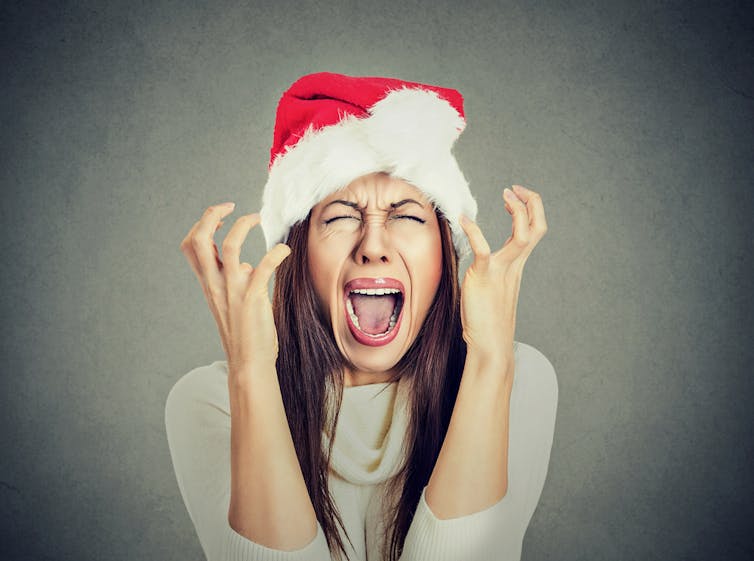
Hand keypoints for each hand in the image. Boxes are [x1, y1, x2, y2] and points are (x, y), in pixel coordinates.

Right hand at [179, 203, 290, 379]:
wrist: (250, 363)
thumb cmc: (245, 333)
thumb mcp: (233, 302)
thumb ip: (235, 281)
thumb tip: (247, 265)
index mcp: (209, 284)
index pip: (191, 246)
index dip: (201, 225)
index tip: (219, 216)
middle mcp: (216, 284)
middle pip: (198, 240)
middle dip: (210, 216)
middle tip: (230, 207)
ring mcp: (233, 291)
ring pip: (230, 248)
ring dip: (242, 226)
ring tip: (258, 218)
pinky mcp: (252, 299)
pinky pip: (262, 267)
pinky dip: (274, 253)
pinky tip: (284, 250)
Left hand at [458, 184, 547, 377]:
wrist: (489, 343)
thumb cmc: (487, 318)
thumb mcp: (493, 285)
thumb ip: (492, 269)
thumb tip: (482, 259)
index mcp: (517, 264)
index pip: (535, 229)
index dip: (529, 209)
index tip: (514, 196)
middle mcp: (515, 264)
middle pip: (537, 227)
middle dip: (531, 202)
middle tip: (514, 188)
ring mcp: (502, 270)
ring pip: (523, 235)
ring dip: (517, 210)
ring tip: (505, 194)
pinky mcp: (485, 276)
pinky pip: (483, 248)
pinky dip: (474, 230)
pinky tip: (463, 218)